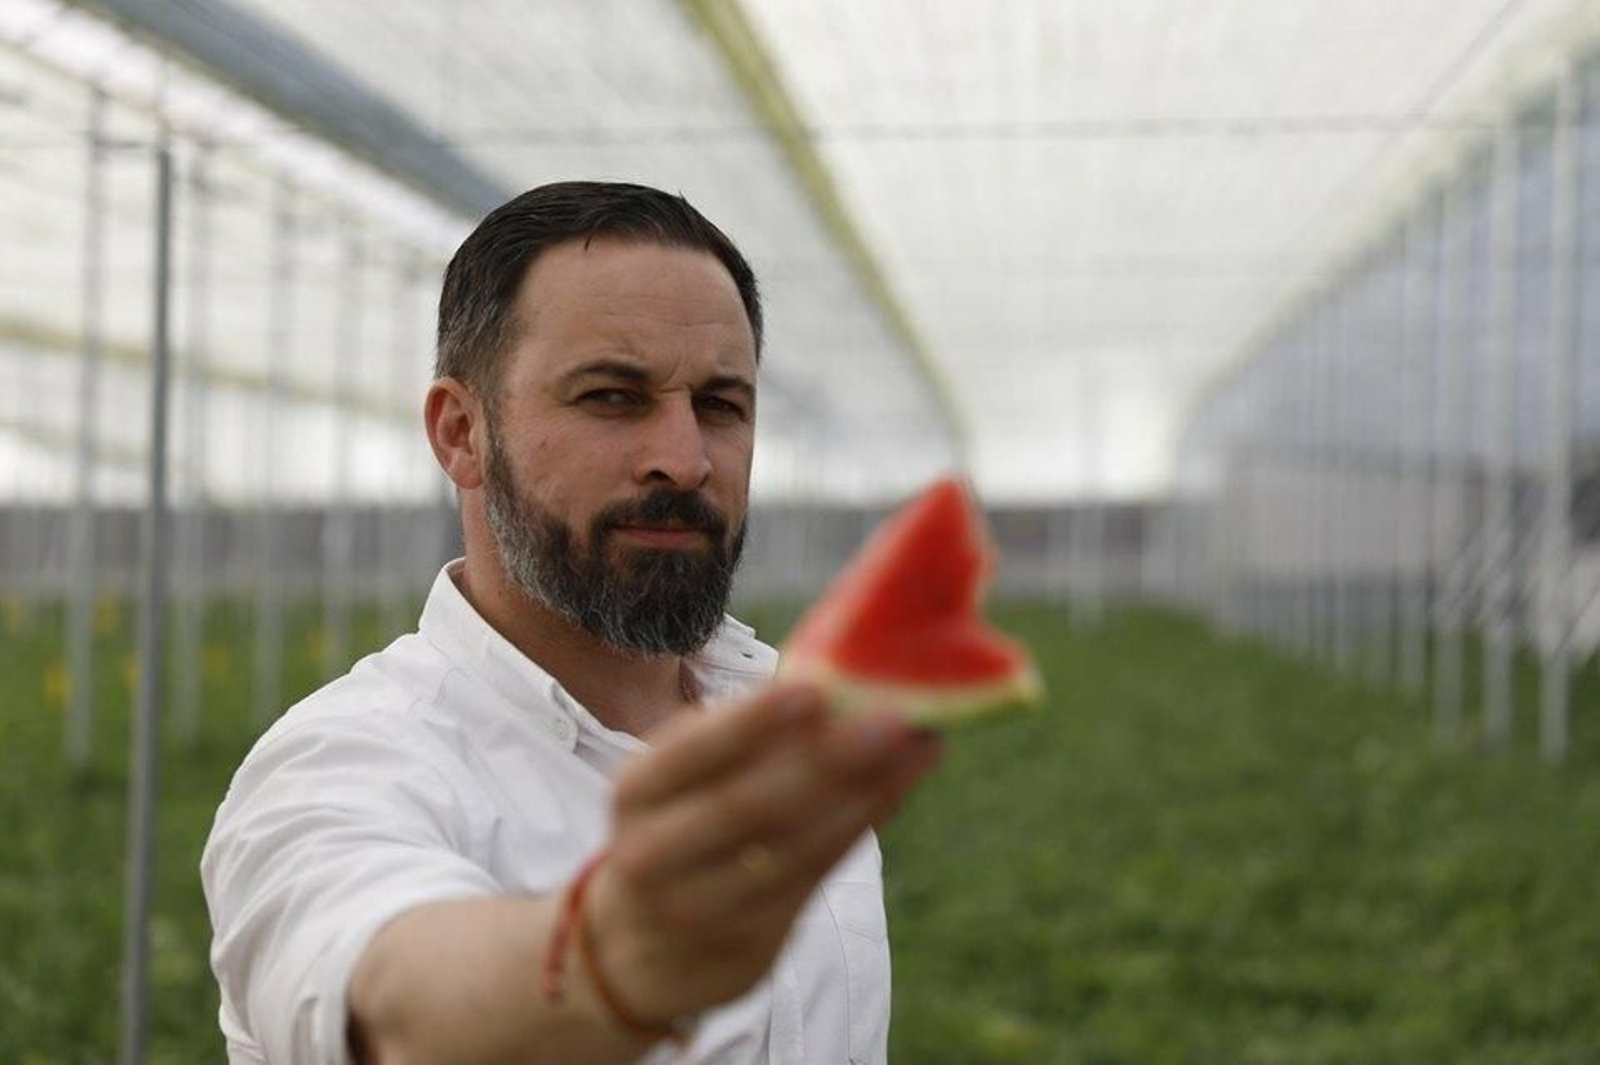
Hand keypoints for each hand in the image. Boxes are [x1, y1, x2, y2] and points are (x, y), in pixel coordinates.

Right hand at [582, 682, 940, 1023]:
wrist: (648, 951)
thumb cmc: (681, 829)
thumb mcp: (680, 784)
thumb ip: (739, 739)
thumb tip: (831, 672)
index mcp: (637, 793)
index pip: (691, 752)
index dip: (752, 722)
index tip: (816, 688)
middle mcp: (655, 852)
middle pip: (748, 803)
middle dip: (829, 758)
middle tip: (896, 716)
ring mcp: (700, 905)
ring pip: (794, 844)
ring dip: (866, 791)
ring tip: (918, 744)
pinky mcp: (749, 939)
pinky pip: (816, 873)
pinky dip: (863, 822)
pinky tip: (898, 784)